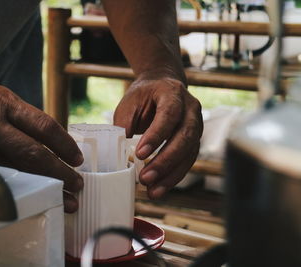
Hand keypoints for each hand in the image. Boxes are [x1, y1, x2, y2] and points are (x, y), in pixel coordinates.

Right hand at [0, 84, 83, 212]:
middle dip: (58, 173)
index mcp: (5, 105)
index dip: (64, 145)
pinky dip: (25, 190)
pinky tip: (38, 198)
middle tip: (76, 185)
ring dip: (45, 188)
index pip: (44, 126)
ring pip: (18, 172)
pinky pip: (3, 180)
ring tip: (65, 199)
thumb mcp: (6, 101)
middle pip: (33, 154)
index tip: (77, 160)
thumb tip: (59, 150)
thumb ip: (28, 121)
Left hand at [114, 72, 202, 198]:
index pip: (169, 115)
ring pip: (189, 154)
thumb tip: (120, 150)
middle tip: (146, 178)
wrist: (162, 87)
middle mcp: (191, 109)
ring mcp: (196, 126)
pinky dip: (173, 177)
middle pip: (184, 137)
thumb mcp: (130, 102)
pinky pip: (187, 162)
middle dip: (165, 161)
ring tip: (152, 191)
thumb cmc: (144, 96)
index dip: (156, 135)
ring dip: (170, 175)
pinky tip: (159, 188)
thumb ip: (125, 122)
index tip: (140, 153)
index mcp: (173, 93)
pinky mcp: (194, 142)